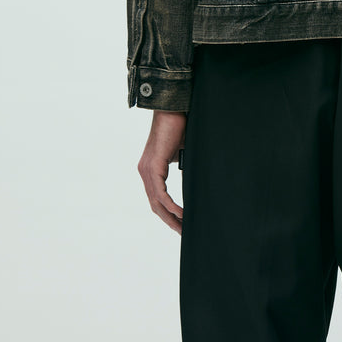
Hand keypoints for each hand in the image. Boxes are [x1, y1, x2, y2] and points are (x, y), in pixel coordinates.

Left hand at [137, 109, 187, 234]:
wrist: (173, 109)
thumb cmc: (178, 127)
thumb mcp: (180, 153)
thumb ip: (182, 167)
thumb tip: (196, 180)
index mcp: (150, 169)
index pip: (157, 198)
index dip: (167, 213)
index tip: (180, 223)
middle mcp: (145, 171)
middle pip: (155, 205)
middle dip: (169, 221)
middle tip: (183, 232)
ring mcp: (147, 170)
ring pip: (157, 202)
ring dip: (171, 217)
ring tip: (183, 228)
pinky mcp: (153, 166)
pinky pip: (161, 193)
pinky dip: (171, 206)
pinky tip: (182, 214)